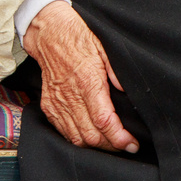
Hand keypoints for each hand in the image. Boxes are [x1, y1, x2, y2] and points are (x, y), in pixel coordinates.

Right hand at [22, 1, 138, 153]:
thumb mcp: (104, 46)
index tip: (132, 143)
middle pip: (91, 136)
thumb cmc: (79, 37)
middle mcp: (70, 96)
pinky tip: (90, 137)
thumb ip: (116, 71)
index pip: (103, 121)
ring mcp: (57, 103)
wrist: (49, 33)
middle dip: (111, 146)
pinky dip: (78, 140)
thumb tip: (127, 91)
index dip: (119, 138)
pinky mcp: (49, 106)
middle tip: (126, 145)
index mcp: (87, 81)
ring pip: (76, 139)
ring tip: (111, 144)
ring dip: (95, 147)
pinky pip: (63, 132)